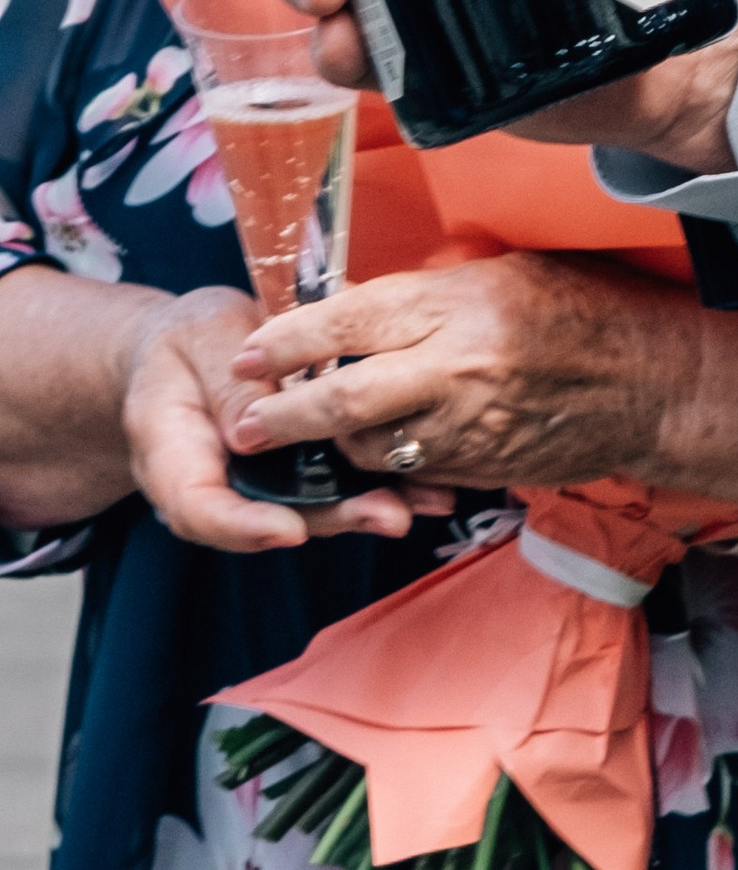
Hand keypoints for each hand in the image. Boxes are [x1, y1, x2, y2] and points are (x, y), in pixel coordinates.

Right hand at [123, 288, 444, 553]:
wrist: (191, 351)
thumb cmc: (189, 341)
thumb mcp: (200, 340)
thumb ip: (227, 382)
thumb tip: (255, 426)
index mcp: (173, 457)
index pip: (199, 508)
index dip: (243, 526)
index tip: (289, 529)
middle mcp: (220, 487)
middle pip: (270, 521)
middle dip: (334, 520)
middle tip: (390, 516)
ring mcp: (262, 488)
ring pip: (314, 509)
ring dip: (372, 506)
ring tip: (428, 500)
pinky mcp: (299, 475)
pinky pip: (337, 485)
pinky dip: (384, 482)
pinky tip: (433, 479)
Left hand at [231, 253, 707, 495]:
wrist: (655, 384)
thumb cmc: (586, 309)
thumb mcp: (506, 273)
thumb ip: (432, 292)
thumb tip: (360, 307)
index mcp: (460, 305)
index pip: (350, 321)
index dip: (287, 340)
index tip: (248, 351)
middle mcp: (458, 368)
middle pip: (344, 400)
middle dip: (284, 415)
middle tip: (246, 422)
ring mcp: (471, 427)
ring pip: (371, 448)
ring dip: (335, 444)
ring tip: (315, 433)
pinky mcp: (484, 467)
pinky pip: (413, 471)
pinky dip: (387, 462)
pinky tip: (380, 448)